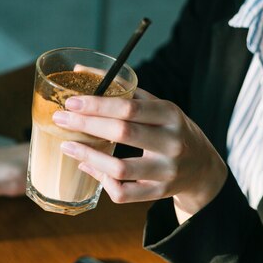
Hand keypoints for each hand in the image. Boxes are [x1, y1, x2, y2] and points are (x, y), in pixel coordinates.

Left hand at [52, 88, 226, 223]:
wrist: (202, 168)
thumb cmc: (170, 129)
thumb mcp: (157, 105)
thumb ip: (122, 88)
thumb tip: (79, 69)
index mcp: (170, 114)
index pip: (129, 108)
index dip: (97, 105)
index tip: (71, 102)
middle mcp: (171, 143)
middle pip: (122, 133)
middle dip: (86, 125)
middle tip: (60, 119)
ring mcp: (166, 171)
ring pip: (120, 168)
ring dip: (88, 155)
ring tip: (67, 145)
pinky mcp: (158, 193)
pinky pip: (123, 192)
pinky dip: (100, 179)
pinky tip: (88, 166)